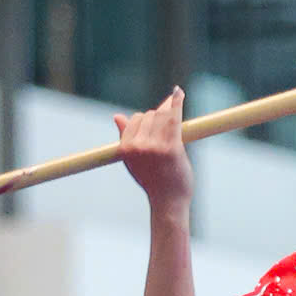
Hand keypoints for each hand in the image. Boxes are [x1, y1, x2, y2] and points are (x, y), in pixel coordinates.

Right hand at [113, 87, 193, 212]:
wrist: (169, 202)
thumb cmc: (153, 182)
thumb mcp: (133, 162)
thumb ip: (125, 138)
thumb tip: (117, 116)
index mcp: (125, 148)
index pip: (134, 120)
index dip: (146, 119)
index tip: (156, 116)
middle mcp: (138, 146)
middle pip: (149, 116)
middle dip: (158, 119)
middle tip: (169, 129)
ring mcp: (154, 147)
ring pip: (161, 116)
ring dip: (169, 113)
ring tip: (174, 110)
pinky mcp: (171, 148)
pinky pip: (173, 119)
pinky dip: (176, 103)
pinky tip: (178, 92)